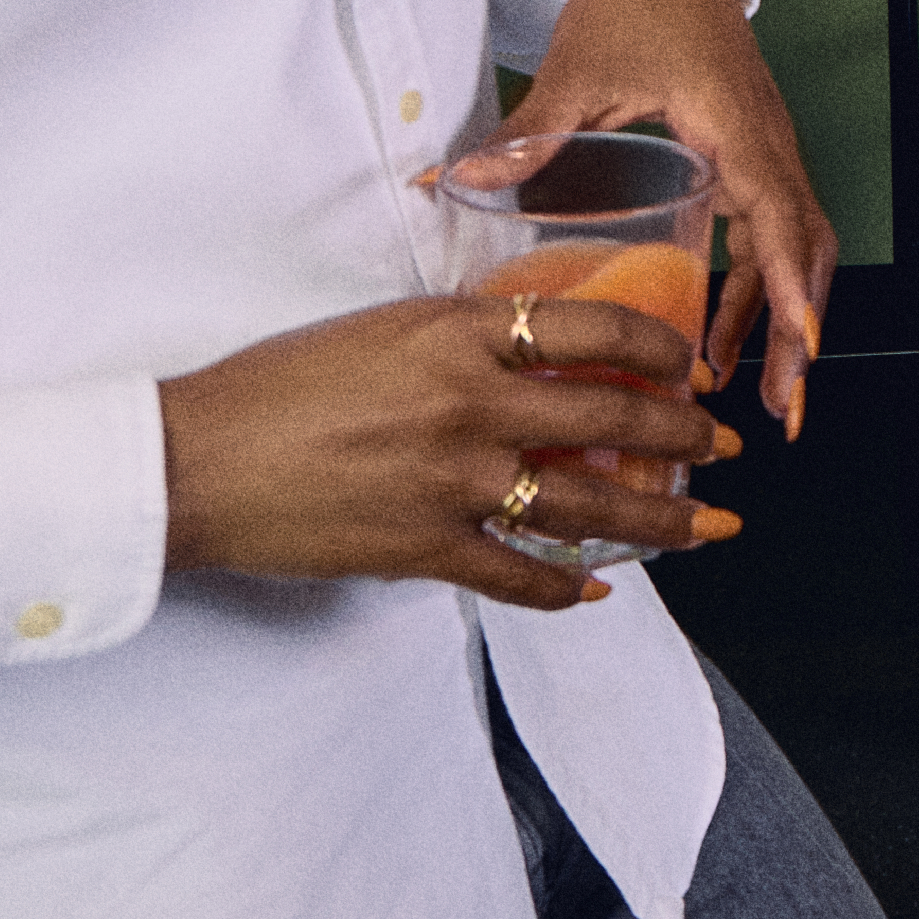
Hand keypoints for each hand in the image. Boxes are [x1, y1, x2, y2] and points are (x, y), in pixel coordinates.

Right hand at [157, 289, 736, 611]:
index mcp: (459, 332)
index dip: (659, 347)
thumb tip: (534, 348)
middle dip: (683, 438)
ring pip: (586, 503)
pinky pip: (519, 574)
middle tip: (722, 447)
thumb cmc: (275, 386)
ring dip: (659, 520)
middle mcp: (470, 402)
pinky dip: (563, 586)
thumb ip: (463, 337)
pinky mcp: (425, 546)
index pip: (594, 328)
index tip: (686, 363)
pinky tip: (594, 590)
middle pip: (613, 417)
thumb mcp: (382, 328)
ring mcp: (453, 480)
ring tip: (702, 525)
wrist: (196, 460)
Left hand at [447, 0, 835, 435]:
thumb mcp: (579, 67)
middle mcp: (764, 146)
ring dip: (785, 324)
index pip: (779, 216)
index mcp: (734, 126)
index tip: (799, 347)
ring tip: (764, 398)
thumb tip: (457, 183)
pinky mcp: (749, 160)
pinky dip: (759, 295)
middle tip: (781, 408)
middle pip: (805, 252)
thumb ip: (529, 132)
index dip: (789, 287)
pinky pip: (770, 238)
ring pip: (794, 252)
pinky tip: (724, 342)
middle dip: (800, 333)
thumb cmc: (635, 2)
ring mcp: (763, 155)